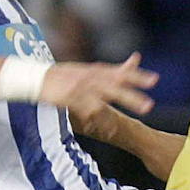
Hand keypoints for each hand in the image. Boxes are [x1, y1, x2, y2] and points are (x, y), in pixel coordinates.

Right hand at [40, 52, 157, 121]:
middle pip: (117, 84)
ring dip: (123, 104)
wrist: (34, 78)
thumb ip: (104, 71)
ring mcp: (81, 86)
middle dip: (134, 94)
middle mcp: (90, 76)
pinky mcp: (70, 96)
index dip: (137, 75)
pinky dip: (98, 116)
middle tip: (151, 104)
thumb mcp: (84, 71)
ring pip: (106, 96)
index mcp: (94, 71)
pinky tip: (108, 125)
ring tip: (139, 113)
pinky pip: (87, 107)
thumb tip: (125, 64)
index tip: (155, 80)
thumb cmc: (59, 76)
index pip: (119, 72)